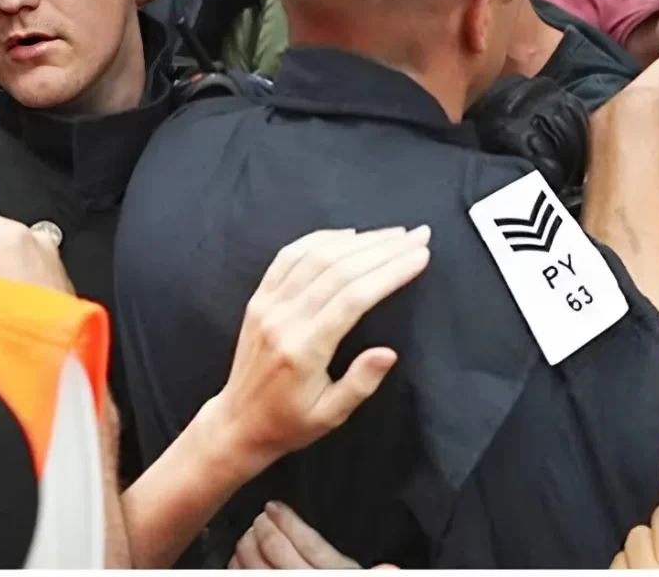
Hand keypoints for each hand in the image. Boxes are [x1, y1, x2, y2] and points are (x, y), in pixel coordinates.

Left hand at [199, 227, 429, 471]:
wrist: (238, 421)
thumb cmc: (290, 423)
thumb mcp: (331, 416)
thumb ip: (360, 383)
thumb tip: (389, 352)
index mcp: (305, 348)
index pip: (354, 296)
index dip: (390, 272)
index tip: (420, 256)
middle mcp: (284, 317)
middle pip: (339, 268)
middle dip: (382, 249)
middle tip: (416, 236)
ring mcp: (268, 303)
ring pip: (315, 256)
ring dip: (357, 240)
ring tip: (392, 234)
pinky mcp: (259, 296)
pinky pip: (289, 256)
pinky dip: (319, 238)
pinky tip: (346, 234)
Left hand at [231, 501, 381, 569]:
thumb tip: (391, 569)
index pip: (309, 545)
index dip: (289, 522)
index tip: (276, 508)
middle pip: (277, 550)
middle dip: (265, 528)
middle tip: (263, 518)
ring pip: (256, 565)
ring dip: (248, 544)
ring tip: (250, 534)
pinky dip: (239, 568)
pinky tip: (239, 562)